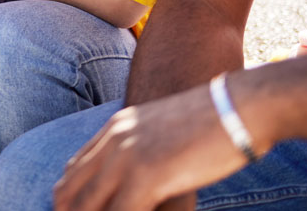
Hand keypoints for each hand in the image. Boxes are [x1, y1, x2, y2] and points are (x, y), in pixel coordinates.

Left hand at [54, 83, 250, 210]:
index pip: (72, 173)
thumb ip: (141, 157)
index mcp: (114, 129)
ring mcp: (128, 155)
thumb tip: (138, 188)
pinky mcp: (148, 173)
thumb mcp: (162, 135)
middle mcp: (114, 140)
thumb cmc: (210, 126)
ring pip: (88, 208)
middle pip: (69, 193)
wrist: (237, 107)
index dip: (69, 204)